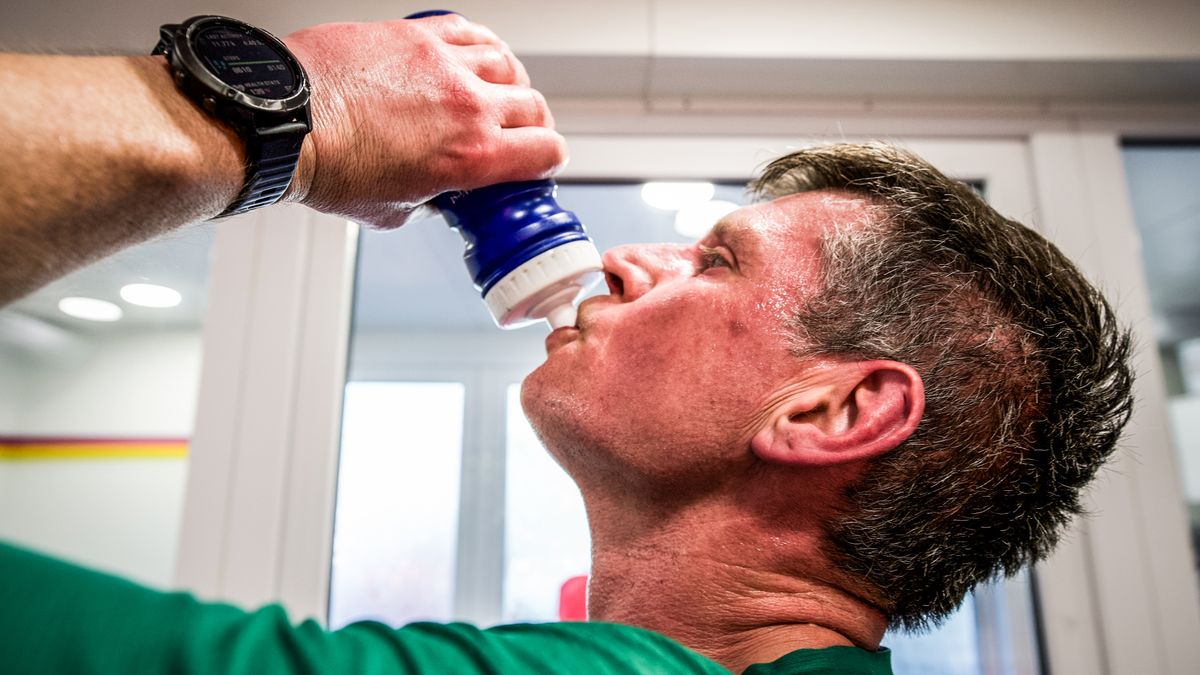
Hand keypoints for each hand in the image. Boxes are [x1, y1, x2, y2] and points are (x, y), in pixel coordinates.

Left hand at [283, 15, 566, 227]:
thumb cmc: (326, 166)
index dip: (548, 161)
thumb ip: (426, 199)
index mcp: (470, 157)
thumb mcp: (390, 211)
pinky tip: (473, 56)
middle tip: (519, 134)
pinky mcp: (416, 35)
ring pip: (508, 65)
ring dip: (510, 84)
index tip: (538, 164)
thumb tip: (429, 194)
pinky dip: (481, 46)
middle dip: (533, 126)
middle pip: (534, 106)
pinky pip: (471, 31)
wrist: (284, 122)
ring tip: (497, 94)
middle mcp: (468, 105)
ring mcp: (444, 63)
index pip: (545, 152)